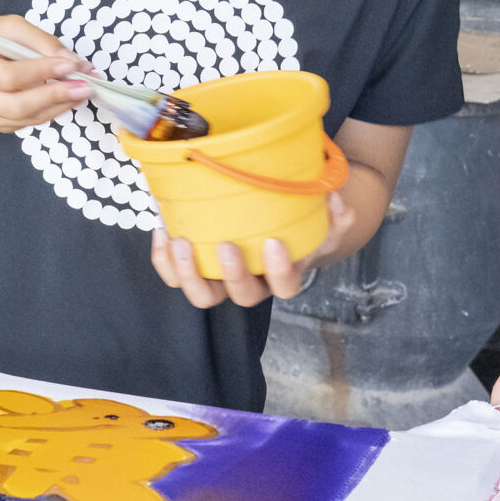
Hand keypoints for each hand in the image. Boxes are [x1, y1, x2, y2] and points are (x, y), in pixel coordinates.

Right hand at [0, 17, 93, 132]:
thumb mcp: (11, 26)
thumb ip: (41, 41)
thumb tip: (73, 62)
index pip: (8, 76)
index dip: (42, 72)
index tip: (72, 65)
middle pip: (16, 105)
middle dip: (55, 97)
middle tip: (85, 86)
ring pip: (23, 119)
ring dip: (57, 107)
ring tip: (80, 92)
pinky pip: (23, 124)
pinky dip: (48, 113)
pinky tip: (64, 100)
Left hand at [150, 187, 359, 307]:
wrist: (271, 225)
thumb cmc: (295, 225)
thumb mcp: (319, 218)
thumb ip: (333, 213)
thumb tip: (336, 203)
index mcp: (282, 275)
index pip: (286, 287)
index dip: (279, 272)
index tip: (274, 243)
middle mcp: (251, 283)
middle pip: (242, 297)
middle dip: (232, 275)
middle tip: (226, 246)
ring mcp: (220, 279)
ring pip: (203, 295)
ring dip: (189, 274)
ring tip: (182, 242)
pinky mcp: (194, 269)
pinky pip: (174, 275)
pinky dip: (163, 259)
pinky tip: (163, 229)